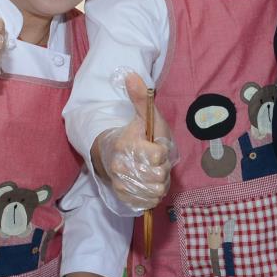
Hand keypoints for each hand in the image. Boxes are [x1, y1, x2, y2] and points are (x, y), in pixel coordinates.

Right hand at [94, 72, 173, 210]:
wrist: (114, 155)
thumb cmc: (136, 134)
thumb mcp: (143, 115)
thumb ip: (140, 97)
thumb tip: (132, 75)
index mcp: (127, 145)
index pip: (158, 155)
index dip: (162, 151)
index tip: (155, 146)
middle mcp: (121, 167)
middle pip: (159, 174)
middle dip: (162, 168)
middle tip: (155, 161)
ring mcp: (122, 184)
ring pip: (156, 190)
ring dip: (160, 182)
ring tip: (153, 171)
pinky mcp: (125, 197)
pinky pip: (149, 201)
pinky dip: (154, 194)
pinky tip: (150, 183)